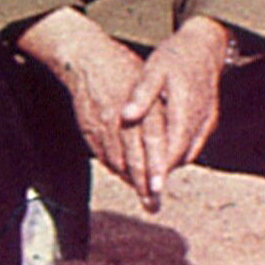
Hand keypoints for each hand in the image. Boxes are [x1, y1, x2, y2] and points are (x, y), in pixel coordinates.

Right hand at [20, 8, 154, 197]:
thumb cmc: (127, 72)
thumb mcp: (151, 88)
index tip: (159, 189)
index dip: (155, 168)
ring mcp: (102, 124)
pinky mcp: (88, 127)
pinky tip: (124, 175)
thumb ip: (162, 119)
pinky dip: (115, 167)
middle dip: (144, 185)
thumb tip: (178, 152)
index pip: (152, 143)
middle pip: (134, 158)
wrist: (87, 59)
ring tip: (143, 197)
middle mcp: (122, 118)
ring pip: (117, 159)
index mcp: (143, 107)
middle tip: (153, 206)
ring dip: (130, 180)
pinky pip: (102, 154)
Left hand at [117, 19, 231, 208]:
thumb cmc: (174, 58)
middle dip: (163, 176)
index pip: (173, 147)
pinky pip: (190, 145)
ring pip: (186, 153)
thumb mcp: (153, 70)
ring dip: (168, 167)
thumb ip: (140, 96)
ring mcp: (207, 123)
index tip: (149, 188)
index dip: (160, 169)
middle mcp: (201, 121)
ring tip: (147, 186)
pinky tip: (159, 160)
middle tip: (147, 198)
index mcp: (187, 110)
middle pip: (180, 156)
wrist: (203, 48)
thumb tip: (126, 117)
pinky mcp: (207, 122)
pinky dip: (175, 155)